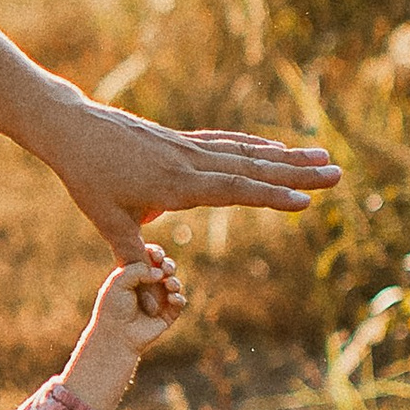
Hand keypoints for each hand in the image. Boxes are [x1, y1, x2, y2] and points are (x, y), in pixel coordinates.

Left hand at [37, 93, 338, 268]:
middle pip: (251, 168)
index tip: (304, 202)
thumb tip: (147, 279)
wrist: (73, 131)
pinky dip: (256, 145)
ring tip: (323, 157)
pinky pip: (227, 143)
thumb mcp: (105, 219)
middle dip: (296, 173)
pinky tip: (278, 147)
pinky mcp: (183, 141)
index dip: (269, 196)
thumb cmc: (87, 178)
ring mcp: (189, 147)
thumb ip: (130, 251)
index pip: (232, 190)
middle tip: (337, 174)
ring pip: (245, 152)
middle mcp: (189, 162)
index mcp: (175, 184)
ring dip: (286, 156)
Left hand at [65, 246, 187, 409]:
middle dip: (168, 264)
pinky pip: (179, 302)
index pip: (149, 258)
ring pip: (174, 283)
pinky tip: (172, 297)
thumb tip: (159, 272)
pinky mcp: (167, 314)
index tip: (155, 254)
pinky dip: (178, 298)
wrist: (116, 334)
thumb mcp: (119, 281)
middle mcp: (148, 286)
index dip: (155, 253)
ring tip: (168, 284)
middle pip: (165, 268)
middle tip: (165, 267)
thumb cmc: (113, 307)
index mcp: (134, 275)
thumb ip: (138, 269)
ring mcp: (159, 299)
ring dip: (174, 281)